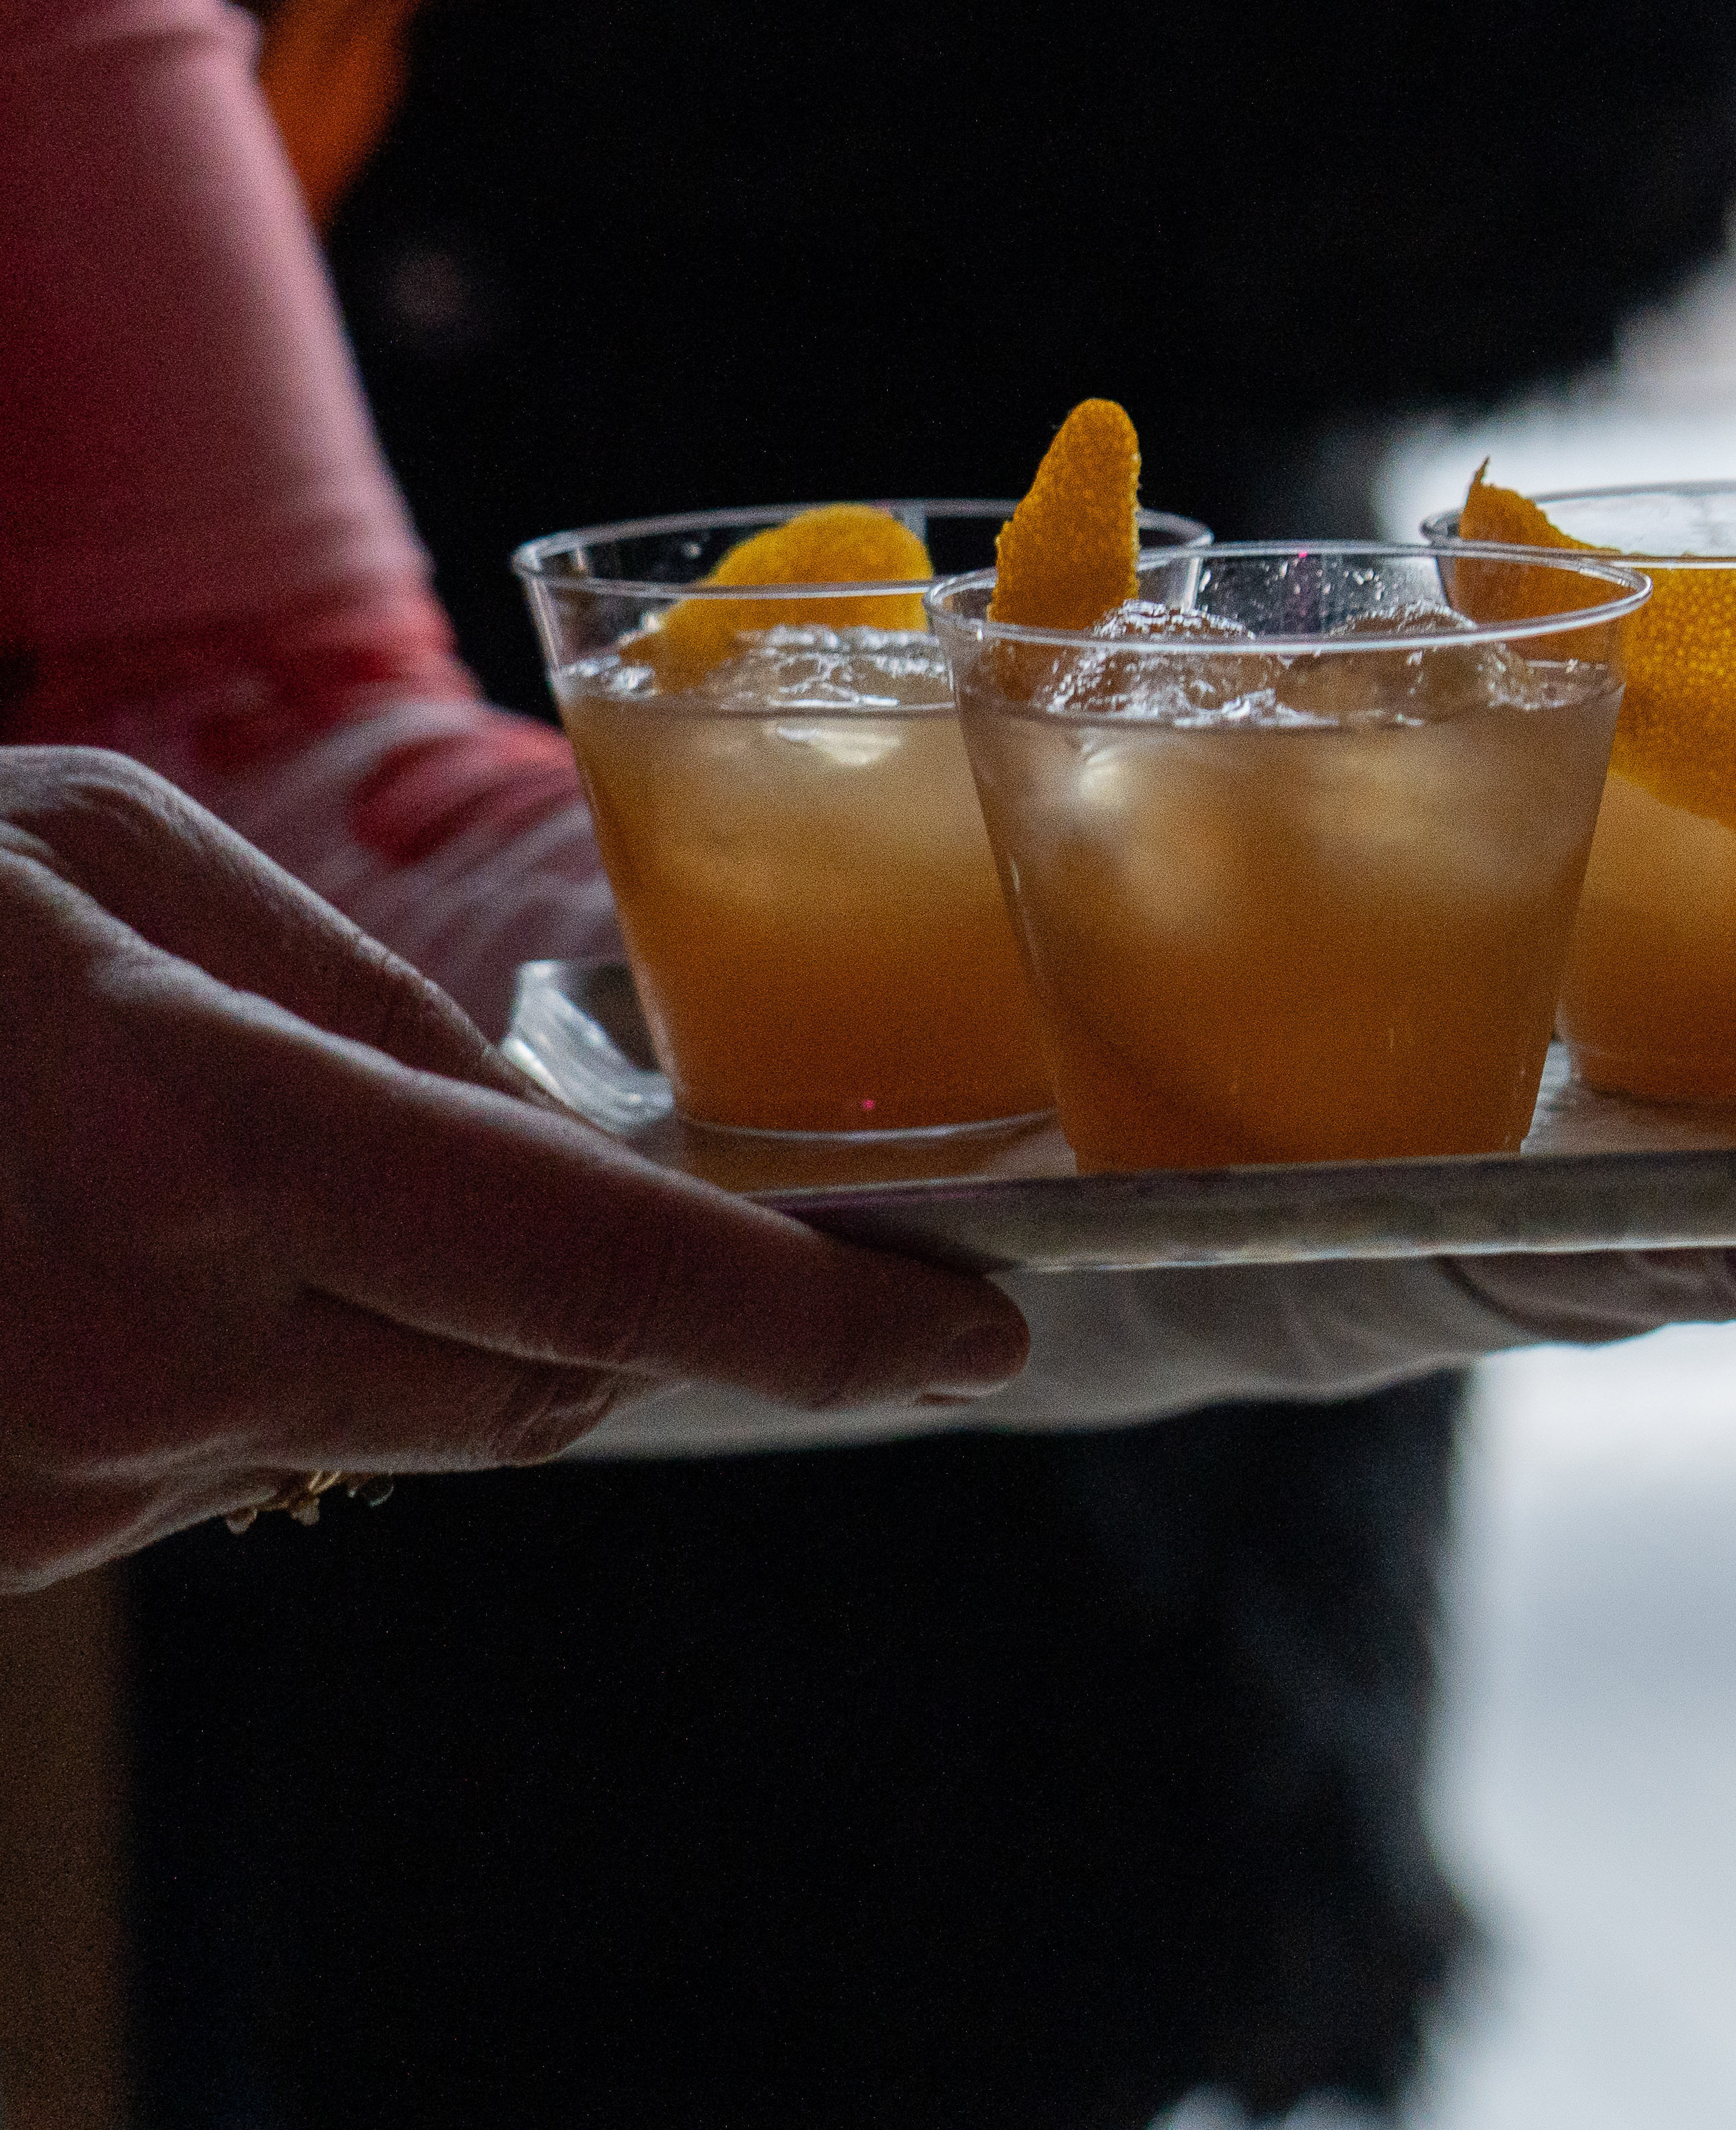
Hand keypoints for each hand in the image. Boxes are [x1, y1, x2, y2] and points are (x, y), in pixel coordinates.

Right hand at [0, 749, 1026, 1587]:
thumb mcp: (85, 856)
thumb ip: (337, 994)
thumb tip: (514, 1119)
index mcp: (191, 1149)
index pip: (607, 1276)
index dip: (818, 1323)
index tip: (971, 1336)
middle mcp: (145, 1352)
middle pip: (541, 1381)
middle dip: (643, 1310)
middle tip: (652, 1211)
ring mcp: (58, 1481)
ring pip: (389, 1424)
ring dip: (417, 1317)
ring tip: (259, 1168)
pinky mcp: (3, 1547)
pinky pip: (229, 1456)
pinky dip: (261, 1359)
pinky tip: (129, 1245)